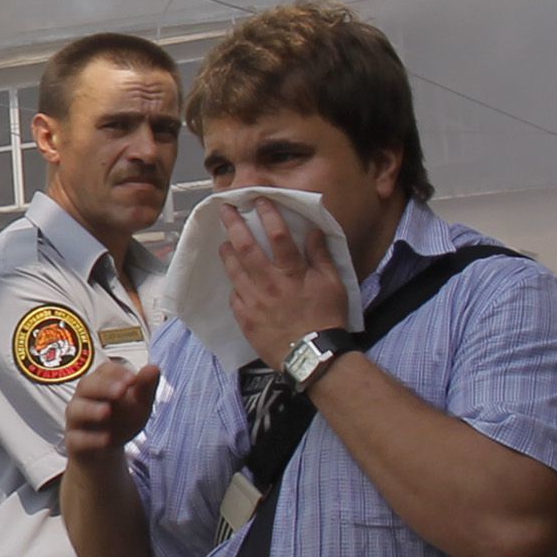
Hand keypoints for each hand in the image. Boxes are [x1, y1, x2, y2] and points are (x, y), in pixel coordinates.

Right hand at [67, 359, 159, 460]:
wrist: (106, 452)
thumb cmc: (122, 420)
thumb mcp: (139, 404)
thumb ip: (145, 387)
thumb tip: (153, 368)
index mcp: (101, 382)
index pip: (105, 370)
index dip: (118, 373)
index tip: (133, 379)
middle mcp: (84, 397)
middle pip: (86, 385)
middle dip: (103, 387)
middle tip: (121, 390)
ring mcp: (77, 419)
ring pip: (76, 410)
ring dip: (91, 410)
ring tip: (107, 411)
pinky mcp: (74, 441)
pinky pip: (77, 438)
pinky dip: (91, 439)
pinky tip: (106, 439)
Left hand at [219, 203, 353, 370]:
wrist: (312, 356)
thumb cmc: (327, 318)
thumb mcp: (333, 284)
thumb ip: (321, 256)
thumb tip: (313, 230)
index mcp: (292, 272)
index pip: (277, 235)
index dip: (267, 214)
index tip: (258, 199)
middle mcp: (269, 283)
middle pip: (246, 247)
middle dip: (233, 224)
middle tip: (225, 209)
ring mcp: (253, 301)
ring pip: (234, 270)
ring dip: (227, 252)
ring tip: (223, 242)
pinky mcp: (245, 319)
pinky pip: (234, 296)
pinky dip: (233, 285)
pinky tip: (233, 279)